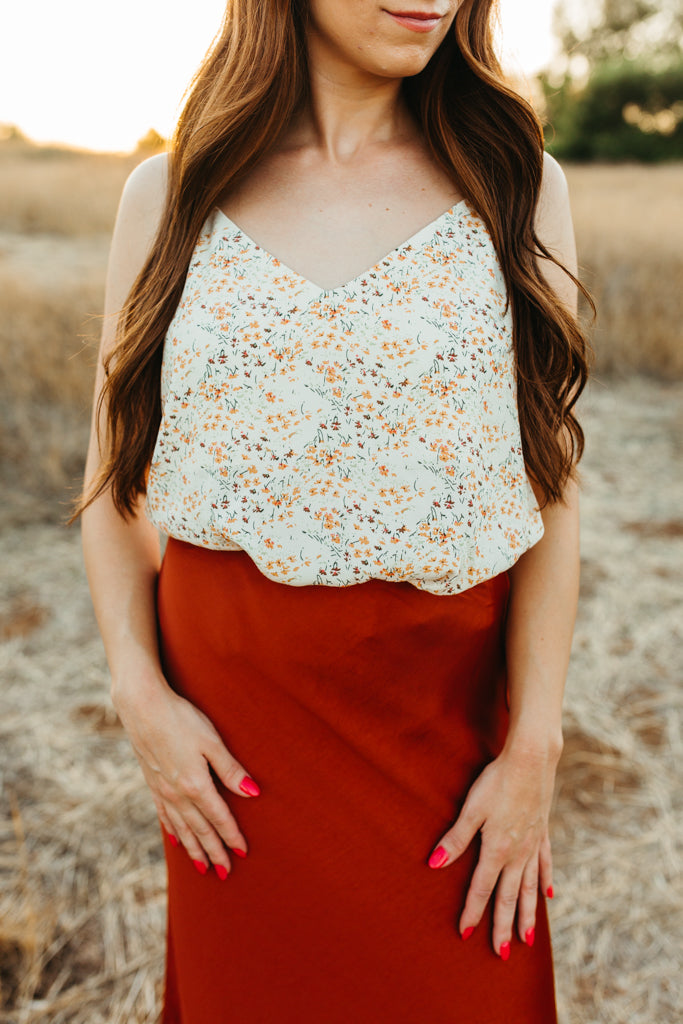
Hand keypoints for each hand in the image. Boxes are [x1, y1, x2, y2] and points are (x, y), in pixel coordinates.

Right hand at [112, 668, 259, 878]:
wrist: (142, 707)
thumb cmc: (182, 719)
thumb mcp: (213, 742)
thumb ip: (231, 770)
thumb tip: (253, 793)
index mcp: (196, 785)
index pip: (219, 819)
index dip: (232, 837)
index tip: (243, 854)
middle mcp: (178, 794)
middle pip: (200, 830)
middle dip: (214, 852)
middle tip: (225, 872)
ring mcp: (162, 790)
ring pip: (181, 828)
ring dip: (194, 849)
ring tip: (203, 867)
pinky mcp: (152, 783)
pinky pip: (164, 816)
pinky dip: (173, 832)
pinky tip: (176, 841)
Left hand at [427, 742, 559, 957]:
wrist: (532, 760)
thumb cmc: (497, 782)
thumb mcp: (471, 809)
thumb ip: (455, 840)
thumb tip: (433, 865)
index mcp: (497, 850)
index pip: (482, 890)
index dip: (472, 913)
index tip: (465, 935)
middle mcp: (518, 854)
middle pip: (509, 897)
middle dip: (503, 927)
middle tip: (501, 955)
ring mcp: (533, 845)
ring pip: (530, 888)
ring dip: (527, 915)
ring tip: (527, 941)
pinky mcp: (543, 833)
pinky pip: (545, 865)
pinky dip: (545, 882)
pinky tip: (548, 897)